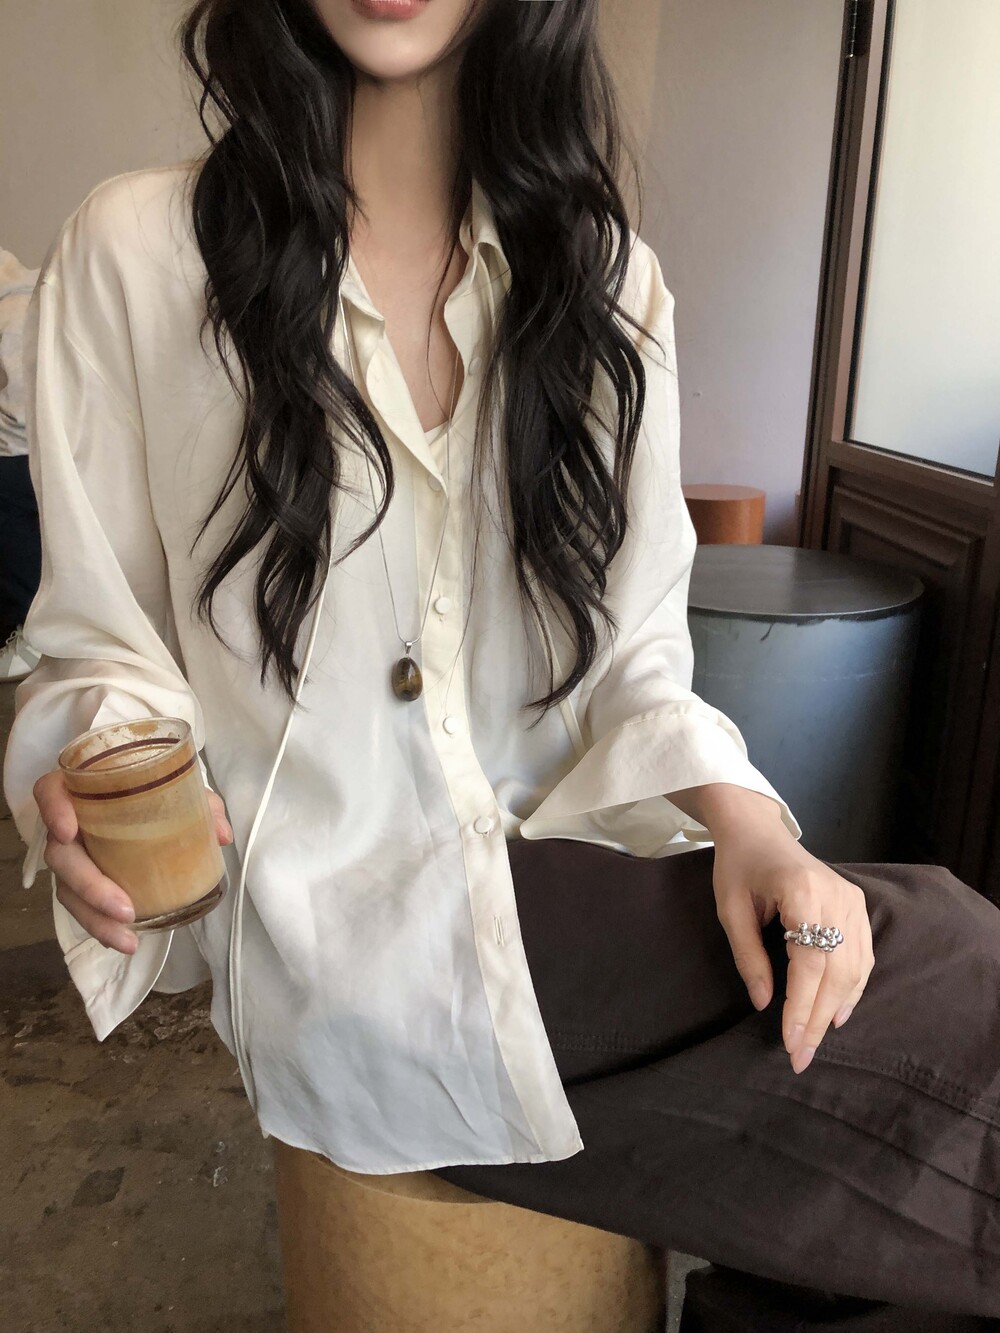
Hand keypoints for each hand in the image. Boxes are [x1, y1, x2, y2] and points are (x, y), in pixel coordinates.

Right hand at [33, 769, 233, 956]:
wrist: (144, 798)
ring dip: (95, 918)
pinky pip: (82, 905)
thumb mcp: (180, 788)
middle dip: (89, 886)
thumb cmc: (153, 788)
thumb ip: (201, 804)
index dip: (52, 810)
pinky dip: (101, 925)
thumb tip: (221, 835)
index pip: (50, 791)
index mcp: (81, 789)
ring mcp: (72, 854)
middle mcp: (68, 822)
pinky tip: (125, 940)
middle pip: (60, 855)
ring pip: (67, 889)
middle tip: (124, 909)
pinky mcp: (81, 880)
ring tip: (127, 940)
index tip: (69, 832)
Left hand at [710, 812, 874, 1074]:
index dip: (802, 1006)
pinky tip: (836, 1013)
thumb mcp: (730, 910)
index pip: (809, 962)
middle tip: (800, 1057)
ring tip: (814, 1042)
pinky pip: (862, 955)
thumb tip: (765, 1004)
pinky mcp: (857, 903)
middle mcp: (837, 897)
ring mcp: (852, 899)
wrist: (757, 831)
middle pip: (836, 971)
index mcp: (803, 892)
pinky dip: (852, 987)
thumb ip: (748, 957)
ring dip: (836, 1009)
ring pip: (855, 968)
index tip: (790, 1041)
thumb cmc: (738, 867)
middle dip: (817, 1018)